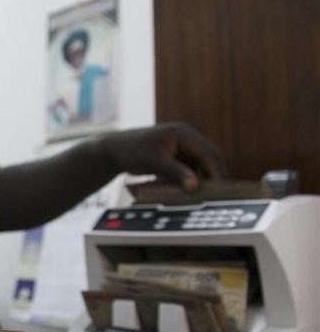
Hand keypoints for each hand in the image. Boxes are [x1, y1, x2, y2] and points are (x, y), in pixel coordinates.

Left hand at [96, 122, 225, 189]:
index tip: (218, 191)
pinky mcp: (175, 158)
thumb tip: (195, 186)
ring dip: (199, 181)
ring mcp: (182, 149)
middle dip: (210, 177)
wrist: (114, 150)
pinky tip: (184, 193)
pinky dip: (188, 181)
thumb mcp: (154, 162)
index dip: (215, 172)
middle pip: (208, 160)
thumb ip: (176, 173)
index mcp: (184, 134)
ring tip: (198, 197)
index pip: (208, 153)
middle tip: (213, 197)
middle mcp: (186, 139)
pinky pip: (188, 171)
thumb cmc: (132, 151)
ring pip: (199, 167)